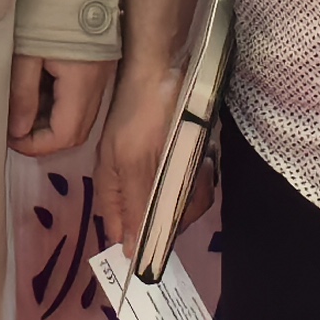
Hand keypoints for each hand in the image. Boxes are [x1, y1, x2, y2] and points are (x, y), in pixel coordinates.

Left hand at [9, 53, 115, 159]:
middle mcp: (98, 86)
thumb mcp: (27, 53)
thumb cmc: (47, 12)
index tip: (10, 138)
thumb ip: (23, 93)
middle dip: (44, 140)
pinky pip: (82, 102)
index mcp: (82, 84)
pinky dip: (60, 108)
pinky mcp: (99, 67)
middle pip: (76, 133)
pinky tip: (39, 93)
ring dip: (52, 125)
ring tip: (23, 113)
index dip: (36, 145)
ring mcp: (102, 77)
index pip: (64, 135)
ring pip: (80, 119)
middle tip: (15, 131)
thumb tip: (18, 131)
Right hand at [92, 60, 213, 233]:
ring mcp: (157, 170)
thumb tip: (129, 254)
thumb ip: (135, 206)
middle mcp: (134, 183)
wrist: (166, 65)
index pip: (124, 231)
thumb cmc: (144, 112)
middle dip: (180, 207)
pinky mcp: (178, 158)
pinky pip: (193, 182)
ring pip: (181, 203)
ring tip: (200, 162)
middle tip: (190, 183)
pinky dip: (203, 173)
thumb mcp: (136, 162)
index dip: (145, 241)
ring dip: (196, 188)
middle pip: (159, 220)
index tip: (169, 238)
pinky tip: (206, 154)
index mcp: (114, 186)